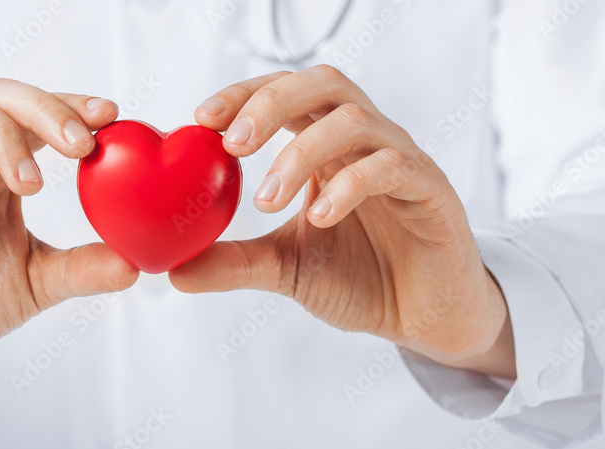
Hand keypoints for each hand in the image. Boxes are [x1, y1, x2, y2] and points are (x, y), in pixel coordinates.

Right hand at [0, 80, 138, 388]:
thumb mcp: (35, 284)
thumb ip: (80, 270)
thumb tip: (136, 264)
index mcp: (3, 170)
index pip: (38, 115)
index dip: (72, 105)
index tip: (111, 115)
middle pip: (2, 96)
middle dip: (46, 109)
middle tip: (82, 144)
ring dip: (2, 133)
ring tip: (30, 183)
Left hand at [170, 67, 514, 377]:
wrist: (426, 317)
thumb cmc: (363, 278)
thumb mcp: (286, 268)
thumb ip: (236, 262)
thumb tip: (174, 270)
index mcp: (327, 146)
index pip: (286, 94)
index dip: (245, 95)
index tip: (203, 119)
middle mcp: (365, 141)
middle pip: (323, 85)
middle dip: (271, 104)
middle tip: (233, 143)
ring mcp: (401, 160)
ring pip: (354, 120)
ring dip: (302, 153)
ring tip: (268, 198)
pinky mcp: (431, 190)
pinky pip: (392, 165)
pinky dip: (349, 184)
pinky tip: (318, 217)